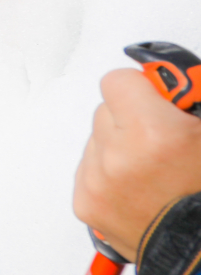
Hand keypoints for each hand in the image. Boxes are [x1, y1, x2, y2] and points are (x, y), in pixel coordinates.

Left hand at [73, 69, 200, 259]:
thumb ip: (189, 99)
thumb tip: (164, 71)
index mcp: (153, 132)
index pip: (118, 80)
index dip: (142, 88)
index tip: (159, 100)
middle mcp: (117, 156)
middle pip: (106, 110)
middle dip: (133, 118)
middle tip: (165, 141)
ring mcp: (97, 182)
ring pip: (97, 140)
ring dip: (120, 147)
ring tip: (157, 172)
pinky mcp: (86, 203)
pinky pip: (88, 169)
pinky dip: (109, 174)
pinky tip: (141, 189)